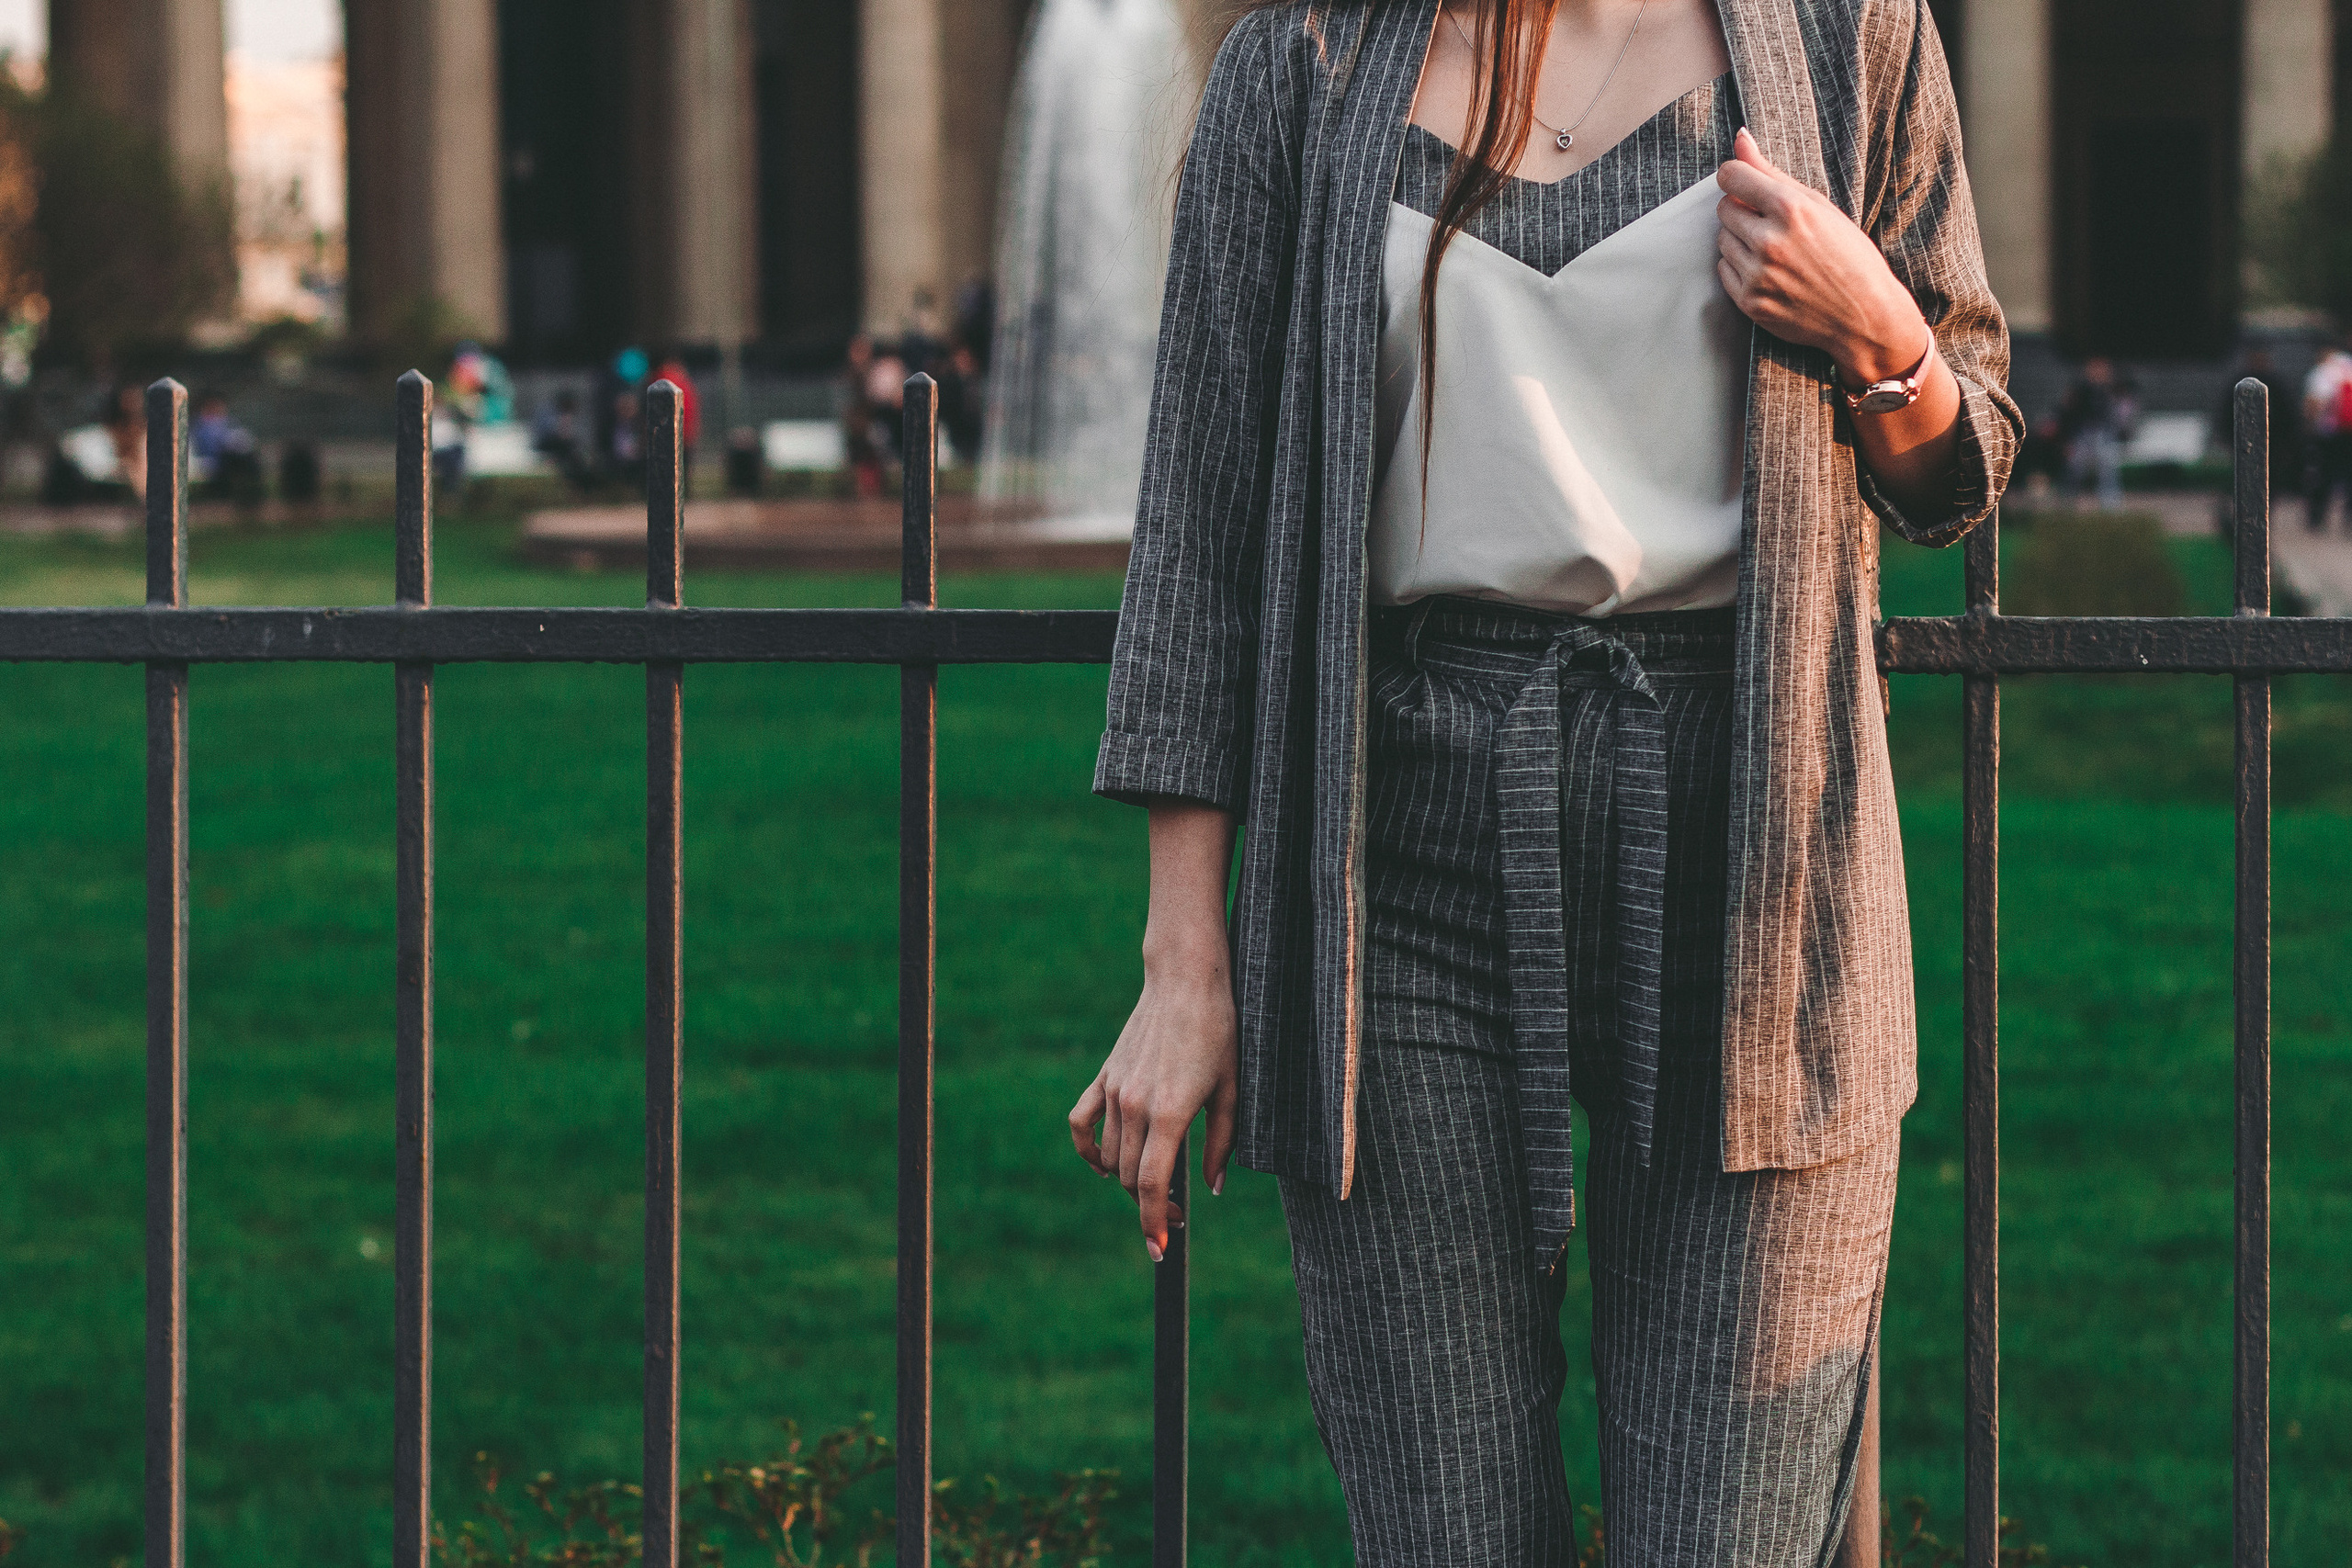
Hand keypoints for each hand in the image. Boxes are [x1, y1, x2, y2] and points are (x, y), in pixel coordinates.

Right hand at [1069, 929, 1238, 1261]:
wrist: (1186, 981)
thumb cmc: (1220, 1032)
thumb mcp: (1231, 1090)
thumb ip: (1221, 1143)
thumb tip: (1211, 1189)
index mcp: (1169, 1113)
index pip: (1148, 1184)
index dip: (1152, 1222)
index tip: (1159, 1249)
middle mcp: (1134, 1106)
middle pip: (1128, 1177)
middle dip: (1149, 1203)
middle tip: (1177, 1210)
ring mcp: (1114, 1091)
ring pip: (1109, 1157)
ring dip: (1128, 1179)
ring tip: (1157, 1184)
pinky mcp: (1105, 1077)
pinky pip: (1081, 1124)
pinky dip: (1088, 1150)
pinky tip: (1103, 1162)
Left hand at [1716, 127, 1928, 387]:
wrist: (1864, 314)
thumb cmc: (1847, 254)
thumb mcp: (1818, 205)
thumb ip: (1771, 172)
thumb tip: (1739, 138)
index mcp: (1791, 209)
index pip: (1731, 176)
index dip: (1737, 178)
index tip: (1747, 186)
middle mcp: (1770, 241)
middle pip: (1724, 208)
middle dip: (1742, 210)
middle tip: (1771, 223)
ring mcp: (1758, 275)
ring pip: (1723, 239)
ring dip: (1741, 239)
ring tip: (1774, 249)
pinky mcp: (1750, 303)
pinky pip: (1724, 270)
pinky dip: (1739, 267)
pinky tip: (1769, 271)